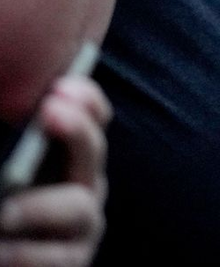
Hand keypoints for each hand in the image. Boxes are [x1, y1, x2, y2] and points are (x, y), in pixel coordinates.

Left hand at [0, 76, 109, 266]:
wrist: (4, 247)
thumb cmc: (5, 206)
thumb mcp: (9, 167)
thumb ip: (15, 146)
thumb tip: (6, 108)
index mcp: (72, 156)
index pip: (93, 117)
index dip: (86, 100)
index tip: (60, 88)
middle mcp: (84, 186)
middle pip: (93, 151)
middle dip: (76, 129)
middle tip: (49, 113)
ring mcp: (82, 230)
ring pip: (79, 208)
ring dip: (42, 207)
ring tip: (6, 212)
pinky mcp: (71, 263)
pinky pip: (59, 259)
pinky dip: (29, 254)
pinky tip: (3, 251)